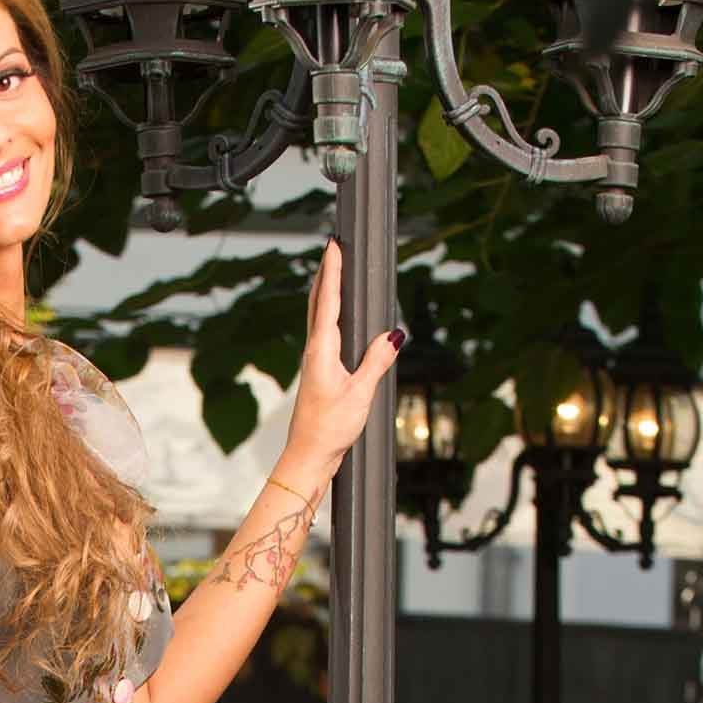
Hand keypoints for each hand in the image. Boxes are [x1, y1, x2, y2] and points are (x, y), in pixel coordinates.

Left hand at [280, 238, 403, 484]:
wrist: (308, 457)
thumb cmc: (330, 429)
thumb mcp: (360, 394)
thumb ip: (377, 362)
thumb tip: (394, 335)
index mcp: (322, 350)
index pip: (328, 301)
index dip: (332, 271)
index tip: (333, 245)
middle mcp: (314, 351)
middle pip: (319, 303)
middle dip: (326, 273)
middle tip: (332, 246)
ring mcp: (314, 361)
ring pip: (319, 317)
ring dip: (325, 290)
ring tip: (332, 269)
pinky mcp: (319, 372)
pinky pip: (324, 332)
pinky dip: (328, 313)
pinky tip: (335, 316)